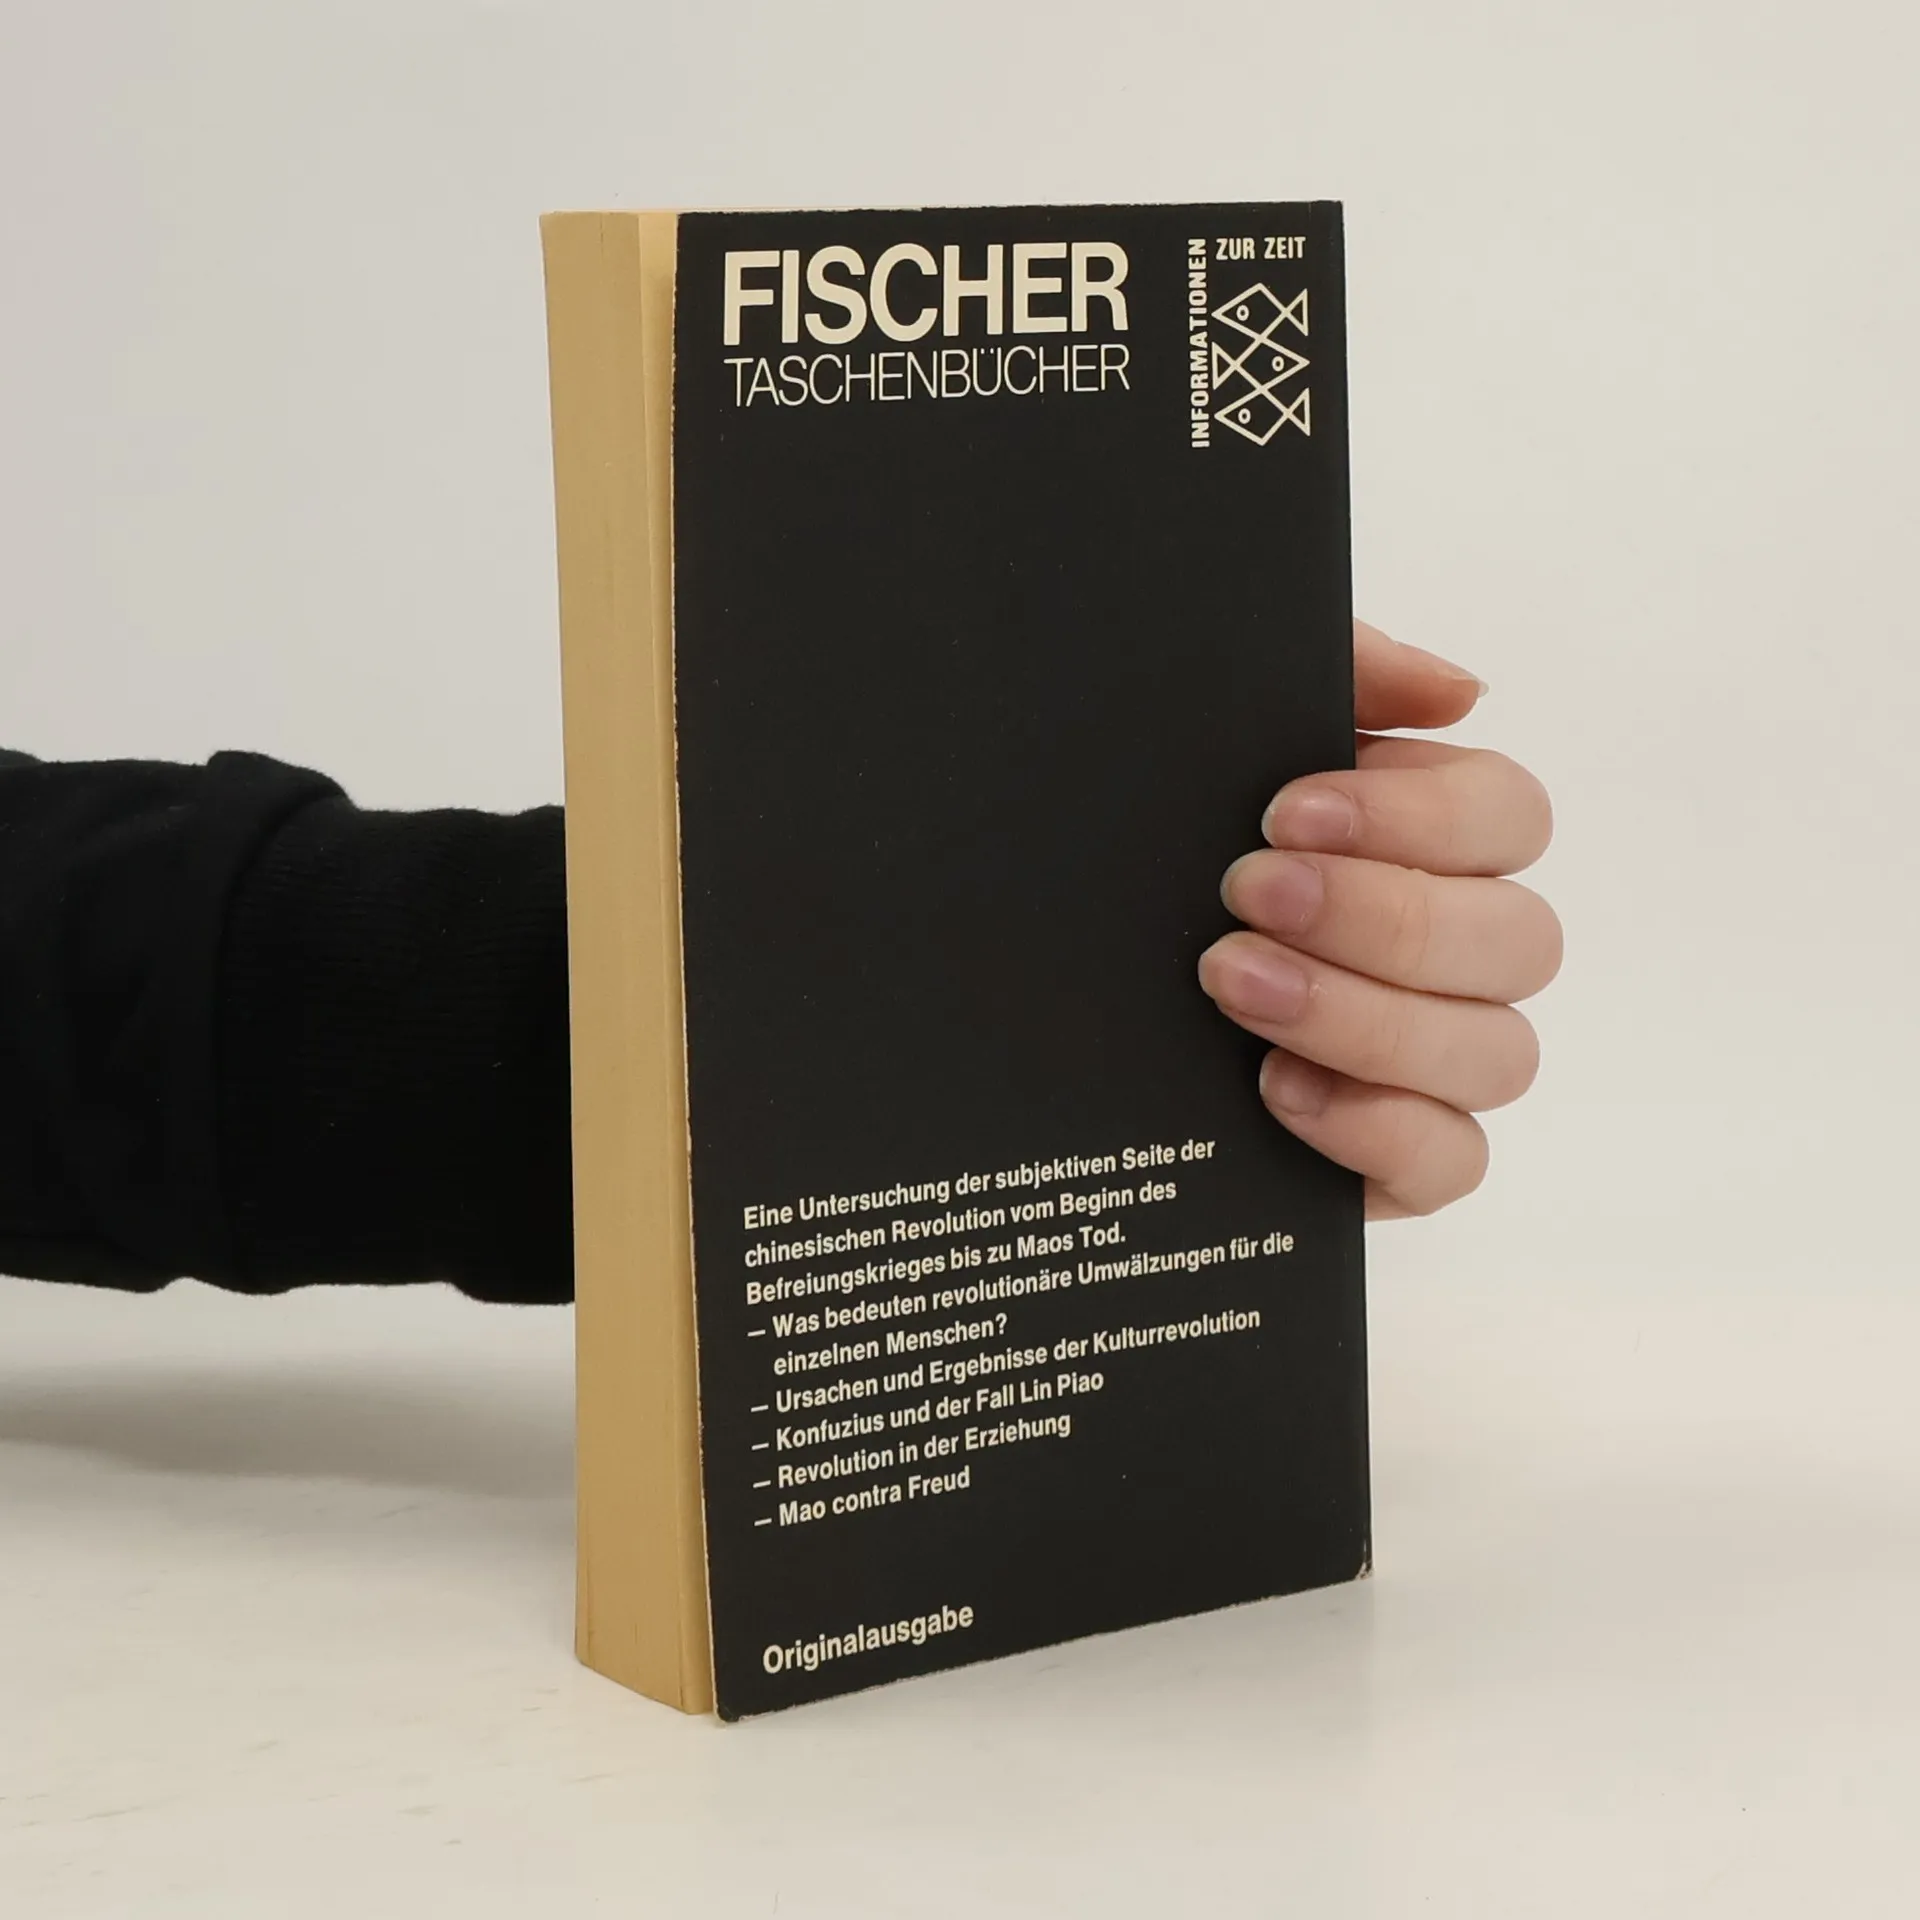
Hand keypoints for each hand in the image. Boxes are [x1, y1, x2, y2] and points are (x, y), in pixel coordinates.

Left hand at [1198, 620, 1559, 1220]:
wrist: (1046, 978)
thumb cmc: (1157, 848)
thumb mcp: (1217, 737)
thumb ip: (1340, 677)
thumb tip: (1460, 692)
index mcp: (1432, 842)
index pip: (1511, 817)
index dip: (1422, 817)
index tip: (1289, 812)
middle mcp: (1457, 954)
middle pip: (1518, 940)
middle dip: (1381, 916)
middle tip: (1247, 895)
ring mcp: (1437, 1064)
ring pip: (1495, 1053)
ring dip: (1366, 1015)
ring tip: (1235, 983)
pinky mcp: (1399, 1159)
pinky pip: (1453, 1162)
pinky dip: (1378, 1128)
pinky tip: (1275, 1086)